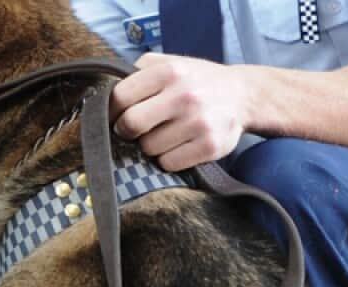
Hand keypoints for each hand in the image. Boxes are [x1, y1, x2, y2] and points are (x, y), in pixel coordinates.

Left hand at [110, 53, 250, 171]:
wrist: (242, 96)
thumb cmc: (197, 80)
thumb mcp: (170, 62)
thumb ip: (139, 70)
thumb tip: (105, 91)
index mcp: (169, 71)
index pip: (120, 96)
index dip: (111, 111)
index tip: (114, 116)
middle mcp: (184, 95)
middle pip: (132, 124)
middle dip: (127, 131)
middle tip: (133, 130)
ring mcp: (199, 122)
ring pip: (149, 148)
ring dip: (150, 146)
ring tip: (163, 135)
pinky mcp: (210, 146)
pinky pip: (169, 163)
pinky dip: (167, 159)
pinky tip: (177, 146)